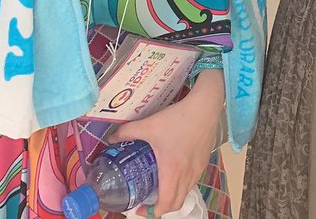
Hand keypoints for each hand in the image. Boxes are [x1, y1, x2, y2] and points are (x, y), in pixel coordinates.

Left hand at [108, 71, 223, 215]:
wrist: (205, 107)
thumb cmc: (178, 118)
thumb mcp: (148, 125)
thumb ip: (127, 132)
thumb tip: (111, 138)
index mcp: (172, 171)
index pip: (165, 204)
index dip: (152, 212)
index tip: (139, 209)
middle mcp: (187, 175)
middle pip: (176, 203)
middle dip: (162, 208)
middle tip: (147, 201)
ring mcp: (198, 169)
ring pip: (185, 192)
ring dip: (172, 196)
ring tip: (159, 186)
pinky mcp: (204, 161)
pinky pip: (192, 181)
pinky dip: (182, 184)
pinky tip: (174, 170)